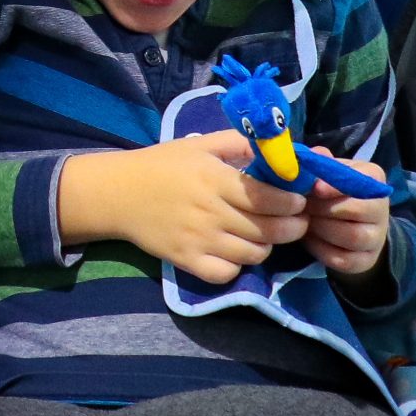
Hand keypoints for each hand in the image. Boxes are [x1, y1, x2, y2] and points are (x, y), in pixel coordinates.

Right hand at [64, 131, 308, 285]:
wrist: (117, 193)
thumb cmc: (162, 164)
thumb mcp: (199, 144)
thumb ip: (238, 143)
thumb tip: (279, 148)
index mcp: (213, 179)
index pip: (268, 198)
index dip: (293, 202)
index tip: (298, 200)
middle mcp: (209, 211)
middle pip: (268, 230)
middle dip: (292, 227)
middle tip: (294, 221)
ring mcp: (198, 240)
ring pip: (254, 254)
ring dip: (266, 245)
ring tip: (263, 234)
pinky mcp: (187, 261)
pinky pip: (229, 272)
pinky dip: (238, 265)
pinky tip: (234, 251)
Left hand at [303, 147, 389, 279]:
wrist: (344, 222)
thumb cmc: (330, 189)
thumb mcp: (326, 171)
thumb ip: (319, 162)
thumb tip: (315, 155)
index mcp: (373, 179)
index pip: (362, 182)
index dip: (335, 186)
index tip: (315, 188)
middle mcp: (382, 208)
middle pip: (356, 211)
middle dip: (323, 209)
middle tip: (302, 206)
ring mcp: (377, 238)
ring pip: (352, 237)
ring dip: (321, 229)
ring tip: (305, 221)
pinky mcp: (366, 260)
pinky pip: (344, 259)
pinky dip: (321, 249)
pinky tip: (309, 239)